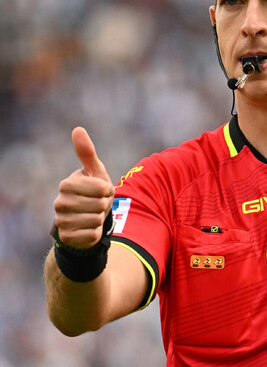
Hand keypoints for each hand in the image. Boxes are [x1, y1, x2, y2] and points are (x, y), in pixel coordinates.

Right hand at [52, 127, 113, 248]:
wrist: (86, 221)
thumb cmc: (93, 193)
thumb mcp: (94, 172)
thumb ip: (87, 153)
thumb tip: (78, 129)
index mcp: (66, 185)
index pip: (100, 188)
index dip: (107, 191)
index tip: (102, 191)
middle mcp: (60, 203)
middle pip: (99, 205)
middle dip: (104, 206)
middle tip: (98, 205)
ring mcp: (61, 221)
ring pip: (96, 221)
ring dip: (100, 220)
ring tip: (94, 216)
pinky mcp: (67, 237)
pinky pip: (91, 236)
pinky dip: (96, 234)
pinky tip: (89, 229)